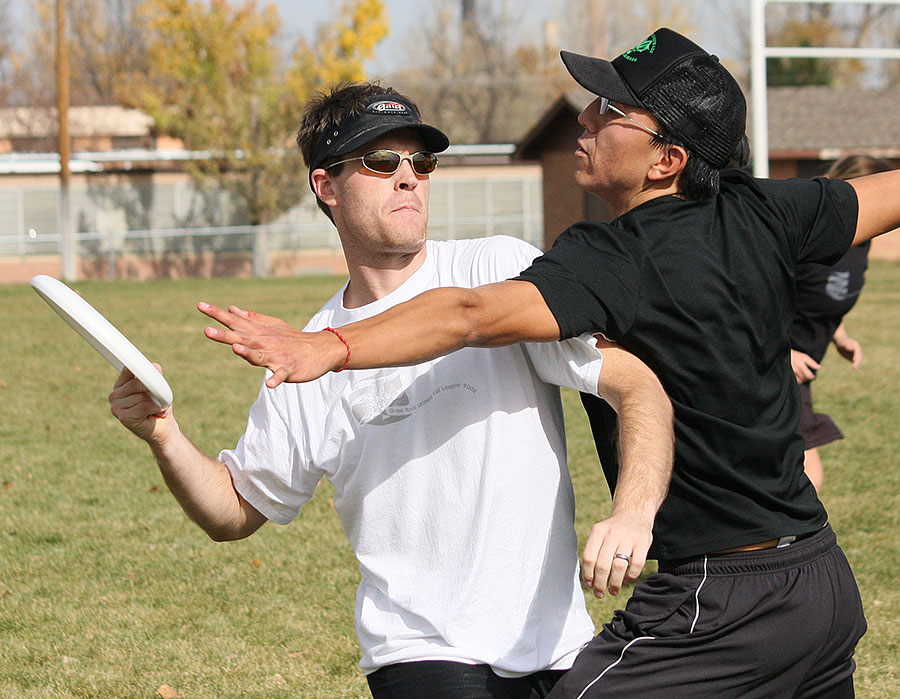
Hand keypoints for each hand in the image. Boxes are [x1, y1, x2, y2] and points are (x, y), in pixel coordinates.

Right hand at [109, 365, 174, 443]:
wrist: (163, 427)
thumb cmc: (158, 406)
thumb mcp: (158, 387)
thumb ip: (154, 376)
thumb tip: (155, 366)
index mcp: (120, 385)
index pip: (128, 370)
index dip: (142, 371)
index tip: (153, 370)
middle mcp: (114, 395)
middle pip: (136, 383)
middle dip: (153, 389)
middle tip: (159, 397)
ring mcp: (116, 407)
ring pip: (141, 396)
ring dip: (154, 402)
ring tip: (155, 408)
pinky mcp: (123, 417)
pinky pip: (143, 407)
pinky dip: (154, 408)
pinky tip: (155, 413)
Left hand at [198, 302, 343, 386]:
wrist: (321, 349)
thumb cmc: (293, 338)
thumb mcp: (272, 326)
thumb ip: (251, 319)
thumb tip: (232, 309)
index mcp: (259, 333)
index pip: (235, 322)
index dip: (217, 314)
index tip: (200, 305)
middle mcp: (265, 343)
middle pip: (242, 338)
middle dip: (225, 335)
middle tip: (207, 330)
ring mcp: (277, 356)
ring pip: (259, 355)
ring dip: (247, 353)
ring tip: (236, 349)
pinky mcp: (288, 369)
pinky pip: (280, 375)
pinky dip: (275, 379)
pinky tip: (269, 384)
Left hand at [581, 510, 651, 598]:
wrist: (634, 512)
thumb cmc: (613, 530)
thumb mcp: (600, 533)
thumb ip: (594, 552)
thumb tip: (589, 581)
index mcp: (598, 532)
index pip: (589, 558)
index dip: (588, 575)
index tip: (590, 585)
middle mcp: (612, 534)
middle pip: (603, 565)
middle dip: (600, 584)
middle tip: (600, 593)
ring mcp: (628, 538)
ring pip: (619, 567)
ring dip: (615, 583)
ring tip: (613, 591)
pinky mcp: (643, 543)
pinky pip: (636, 565)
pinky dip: (631, 576)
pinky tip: (626, 580)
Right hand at [790, 349, 818, 382]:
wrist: (783, 354)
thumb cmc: (796, 355)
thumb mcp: (804, 357)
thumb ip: (812, 363)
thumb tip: (819, 367)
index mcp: (801, 365)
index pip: (809, 375)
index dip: (812, 377)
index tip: (813, 376)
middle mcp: (796, 370)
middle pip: (804, 378)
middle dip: (807, 378)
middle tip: (808, 376)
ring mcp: (791, 372)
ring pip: (799, 380)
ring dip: (802, 380)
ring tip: (803, 378)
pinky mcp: (787, 374)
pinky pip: (794, 380)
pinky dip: (797, 380)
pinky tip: (798, 378)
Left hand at [833, 334, 861, 368]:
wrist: (840, 342)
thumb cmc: (841, 342)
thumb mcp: (843, 343)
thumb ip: (848, 346)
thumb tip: (852, 349)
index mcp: (856, 346)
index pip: (857, 352)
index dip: (857, 357)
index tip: (854, 361)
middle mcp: (858, 350)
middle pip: (859, 356)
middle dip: (857, 362)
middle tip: (855, 367)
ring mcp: (857, 353)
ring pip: (858, 359)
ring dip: (857, 364)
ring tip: (855, 369)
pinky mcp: (854, 357)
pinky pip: (855, 361)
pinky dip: (855, 365)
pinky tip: (855, 368)